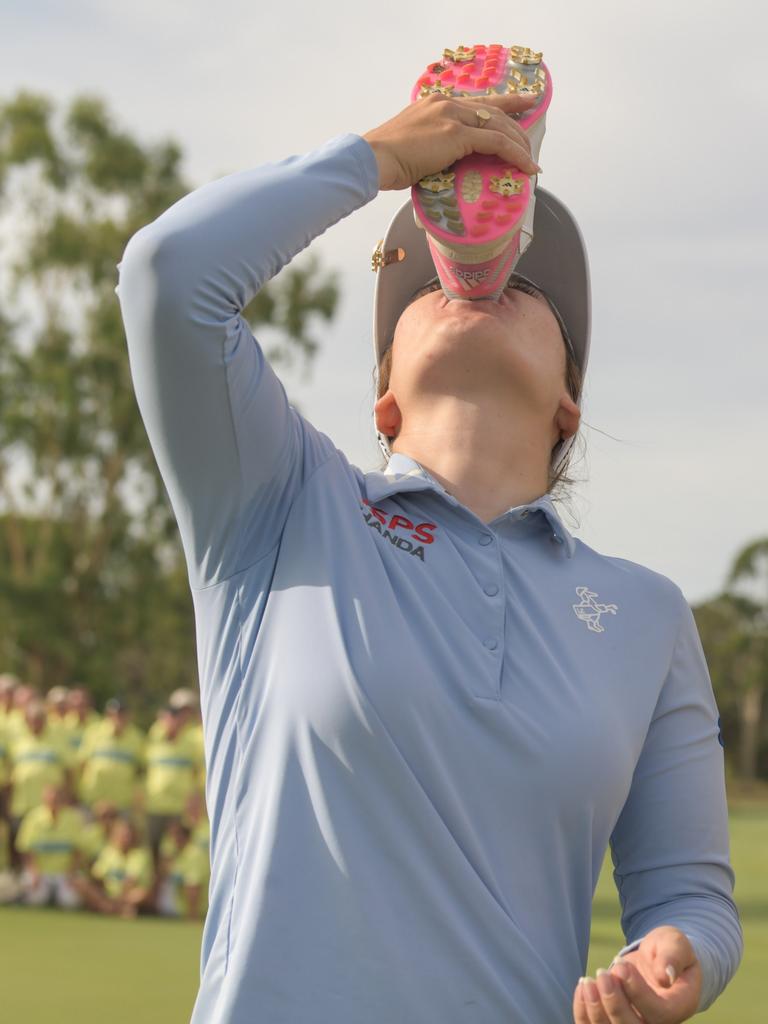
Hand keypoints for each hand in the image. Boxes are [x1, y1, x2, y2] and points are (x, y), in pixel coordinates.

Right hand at [362, 93, 540, 190]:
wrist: (373, 158)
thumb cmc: (386, 161)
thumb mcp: (413, 147)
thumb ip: (431, 147)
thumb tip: (439, 164)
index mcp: (436, 104)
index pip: (478, 102)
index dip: (505, 102)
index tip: (524, 102)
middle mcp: (447, 104)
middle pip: (494, 111)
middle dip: (517, 126)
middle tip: (531, 143)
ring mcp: (452, 116)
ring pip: (499, 126)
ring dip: (519, 145)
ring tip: (530, 162)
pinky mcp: (457, 134)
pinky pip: (496, 143)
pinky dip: (515, 155)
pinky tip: (526, 167)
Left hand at [573, 926, 701, 1022]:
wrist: (657, 960)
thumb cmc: (668, 950)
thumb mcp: (675, 944)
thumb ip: (673, 957)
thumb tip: (665, 976)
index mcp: (677, 1007)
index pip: (657, 1012)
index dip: (636, 992)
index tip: (621, 966)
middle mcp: (657, 1023)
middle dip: (613, 1003)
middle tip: (602, 973)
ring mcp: (636, 1023)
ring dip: (595, 1010)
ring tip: (588, 981)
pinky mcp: (616, 1019)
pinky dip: (584, 1013)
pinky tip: (582, 988)